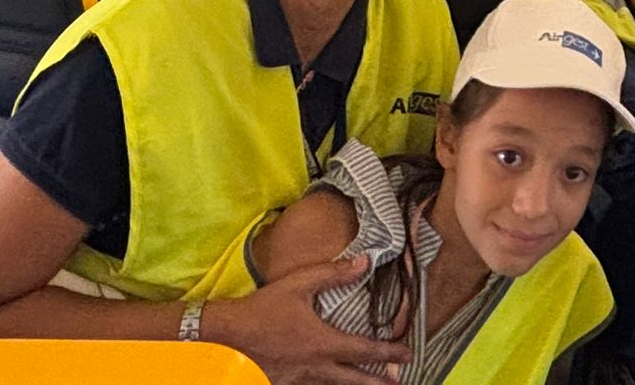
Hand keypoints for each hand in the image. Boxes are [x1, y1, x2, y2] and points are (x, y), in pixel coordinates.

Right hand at [204, 254, 411, 383]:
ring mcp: (299, 380)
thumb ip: (333, 274)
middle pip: (354, 380)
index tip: (409, 352)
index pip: (364, 350)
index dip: (389, 352)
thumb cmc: (262, 310)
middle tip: (399, 382)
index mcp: (323, 343)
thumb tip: (366, 261)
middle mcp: (315, 367)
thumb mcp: (299, 284)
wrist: (225, 338)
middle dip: (378, 382)